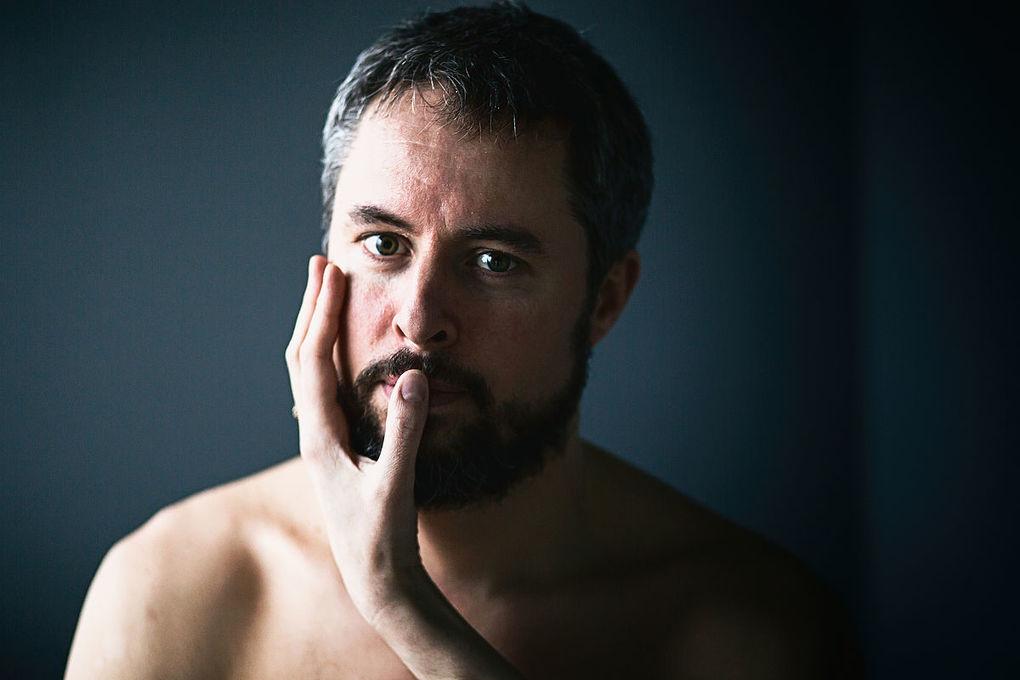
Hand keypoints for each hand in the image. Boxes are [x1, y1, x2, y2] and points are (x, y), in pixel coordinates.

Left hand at [285, 255, 428, 620]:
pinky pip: (324, 388)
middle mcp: (314, 434)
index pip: (314, 361)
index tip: (330, 273)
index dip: (321, 314)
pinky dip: (328, 356)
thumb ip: (405, 433)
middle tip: (320, 266)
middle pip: (302, 358)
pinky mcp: (336, 449)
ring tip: (326, 296)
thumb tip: (414, 378)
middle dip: (311, 310)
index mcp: (321, 437)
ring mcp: (322, 441)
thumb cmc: (383, 539)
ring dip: (316, 329)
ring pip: (309, 372)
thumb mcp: (396, 486)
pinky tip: (340, 351)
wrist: (375, 581)